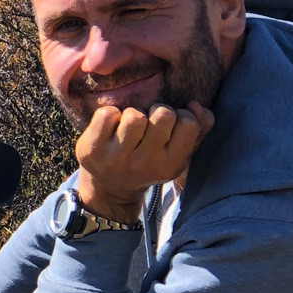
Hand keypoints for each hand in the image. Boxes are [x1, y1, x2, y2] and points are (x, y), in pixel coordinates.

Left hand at [74, 100, 214, 221]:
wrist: (110, 188)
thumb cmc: (149, 161)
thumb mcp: (178, 153)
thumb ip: (199, 128)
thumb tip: (196, 105)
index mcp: (171, 164)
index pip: (188, 123)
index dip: (181, 116)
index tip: (170, 126)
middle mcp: (145, 163)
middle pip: (163, 114)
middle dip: (157, 112)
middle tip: (149, 125)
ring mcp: (117, 157)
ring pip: (135, 115)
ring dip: (133, 114)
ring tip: (130, 127)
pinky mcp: (92, 149)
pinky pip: (107, 114)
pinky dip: (110, 114)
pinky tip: (111, 127)